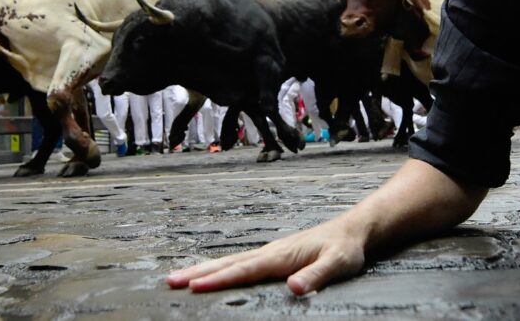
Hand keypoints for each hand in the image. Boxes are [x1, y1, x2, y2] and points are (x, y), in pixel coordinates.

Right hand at [166, 218, 365, 294]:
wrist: (351, 231)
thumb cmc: (344, 249)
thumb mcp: (337, 264)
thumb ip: (316, 276)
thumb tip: (294, 289)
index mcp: (279, 256)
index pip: (244, 270)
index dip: (219, 280)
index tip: (194, 287)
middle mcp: (268, 252)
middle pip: (226, 264)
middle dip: (197, 273)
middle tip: (169, 281)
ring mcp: (268, 252)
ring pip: (228, 261)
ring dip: (202, 270)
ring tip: (177, 277)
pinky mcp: (271, 256)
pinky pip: (237, 262)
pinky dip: (218, 268)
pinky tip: (209, 273)